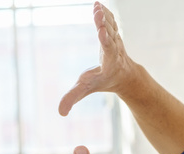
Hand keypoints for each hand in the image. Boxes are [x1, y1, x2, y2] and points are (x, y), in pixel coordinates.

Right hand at [59, 1, 135, 115]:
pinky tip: (98, 4)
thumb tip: (60, 112)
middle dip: (105, 25)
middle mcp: (115, 49)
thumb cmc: (103, 81)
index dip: (105, 40)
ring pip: (111, 26)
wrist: (123, 74)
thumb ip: (73, 98)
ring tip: (97, 7)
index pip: (108, 50)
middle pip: (110, 35)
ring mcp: (116, 40)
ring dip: (104, 16)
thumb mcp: (87, 89)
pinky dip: (105, 12)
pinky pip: (110, 21)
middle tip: (98, 13)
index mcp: (109, 62)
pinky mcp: (113, 32)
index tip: (102, 31)